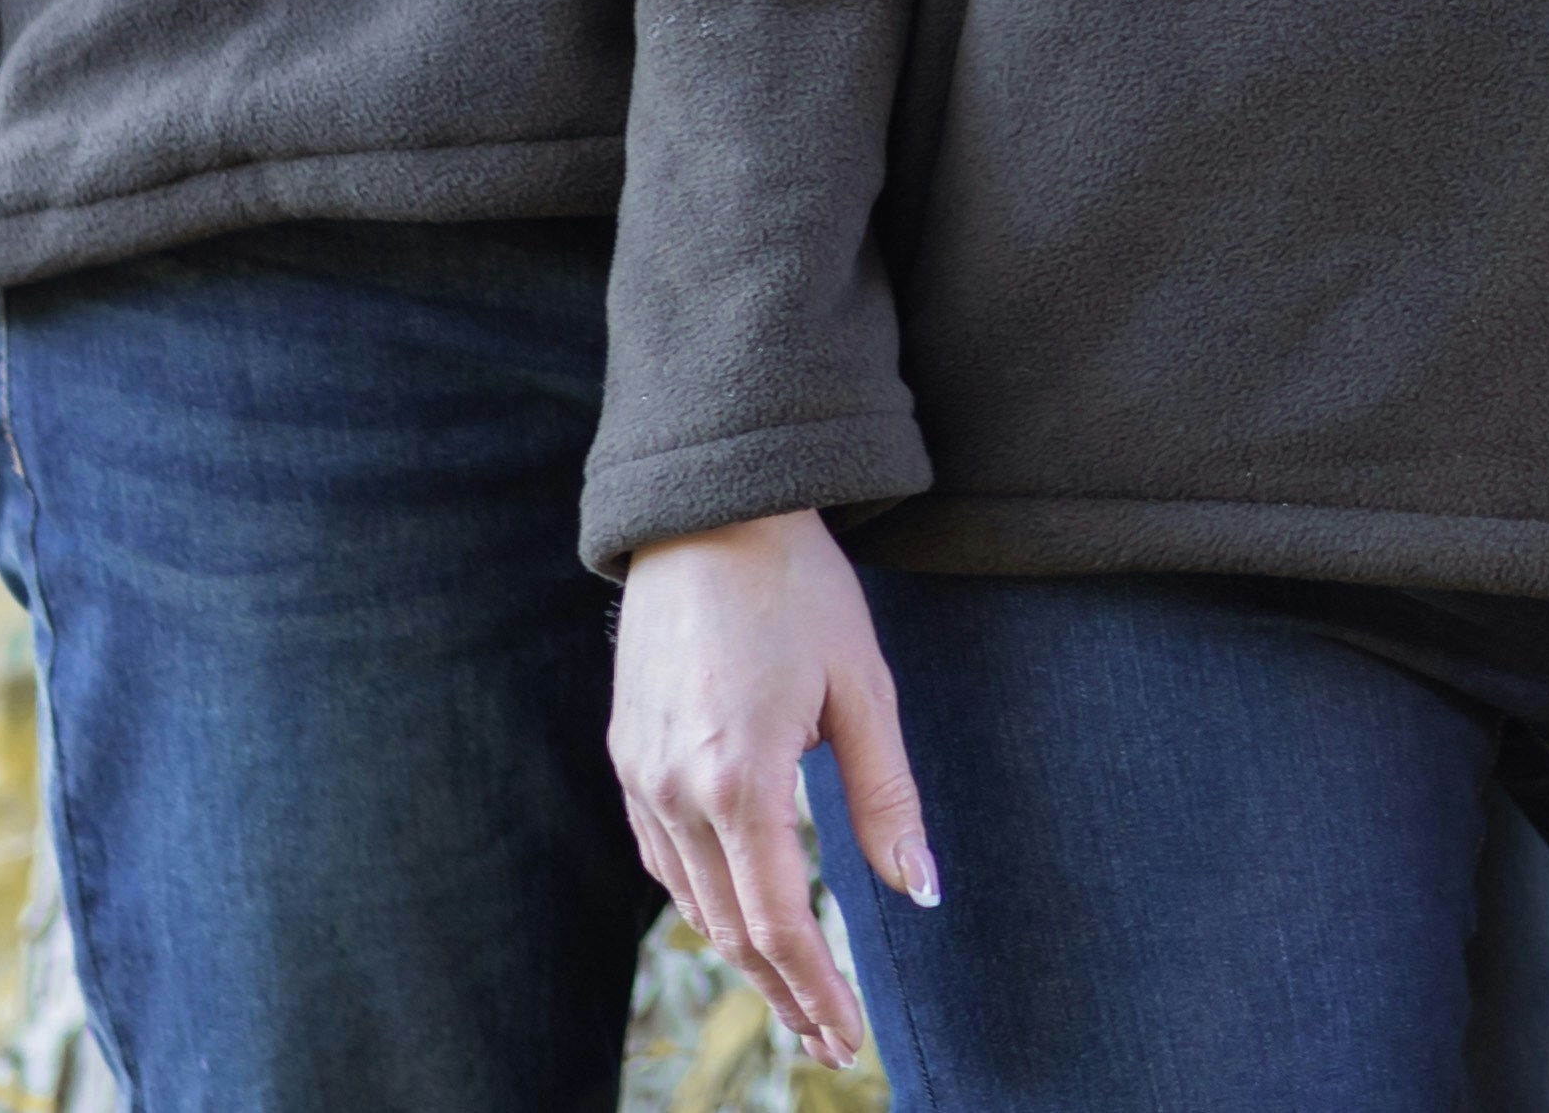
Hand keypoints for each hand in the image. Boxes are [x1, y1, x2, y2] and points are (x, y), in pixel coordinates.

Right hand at [608, 509, 933, 1071]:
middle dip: (783, 990)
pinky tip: (735, 913)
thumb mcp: (864, 688)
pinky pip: (660, 853)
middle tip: (827, 1039)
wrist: (710, 509)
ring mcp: (641, 772)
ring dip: (741, 952)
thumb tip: (923, 890)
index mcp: (741, 779)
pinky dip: (701, 897)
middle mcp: (677, 789)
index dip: (816, 990)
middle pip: (729, 927)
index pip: (777, 922)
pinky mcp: (626, 751)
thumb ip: (887, 797)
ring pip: (690, 898)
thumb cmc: (800, 588)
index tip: (848, 1039)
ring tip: (793, 991)